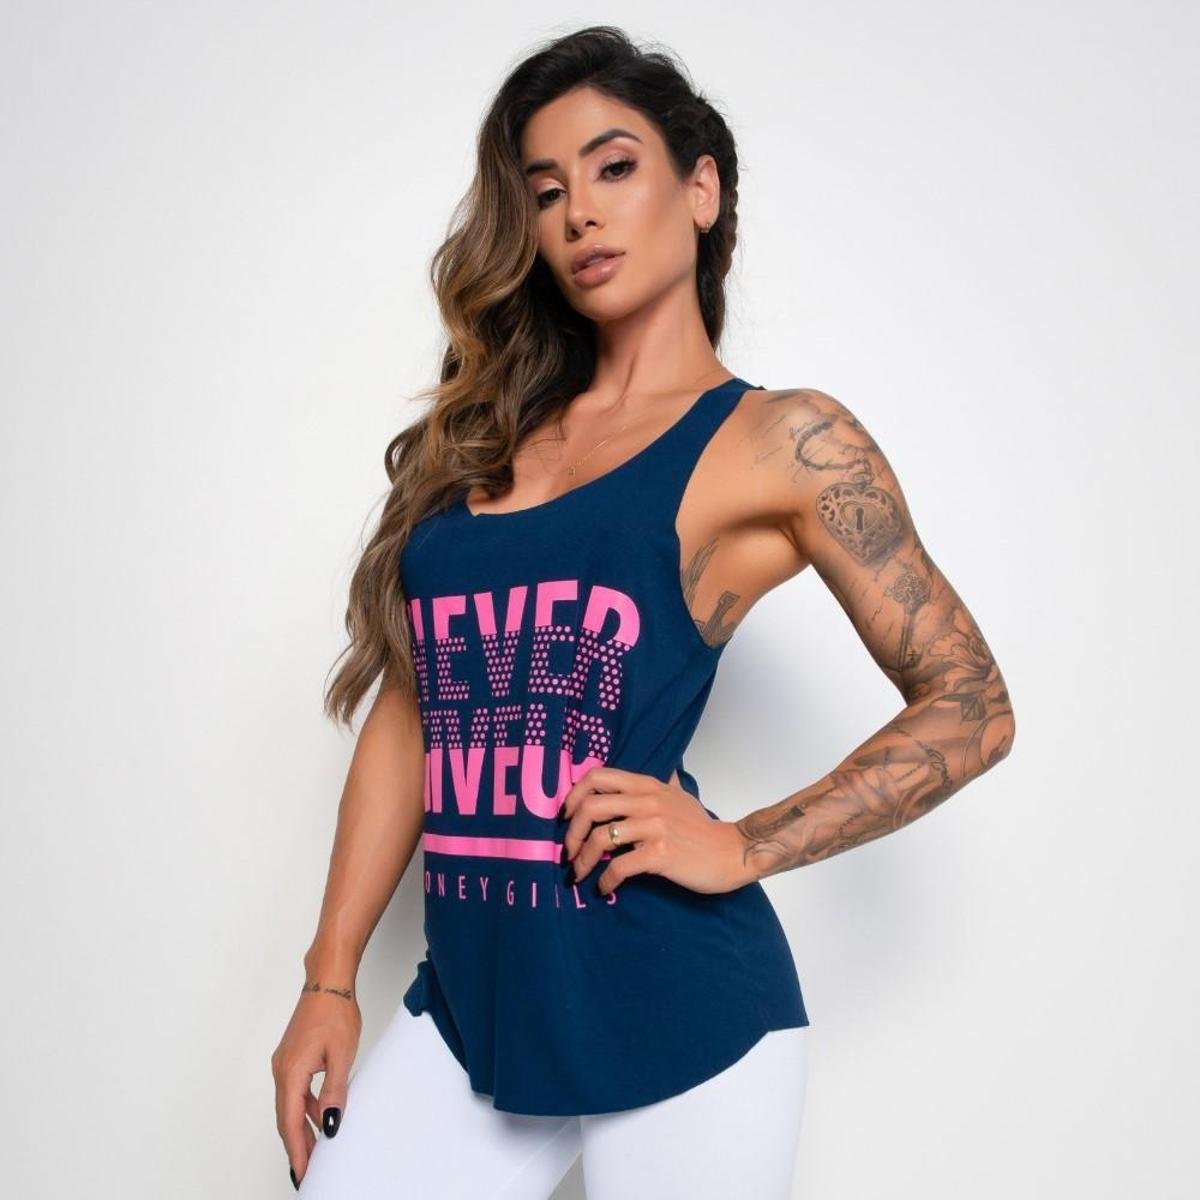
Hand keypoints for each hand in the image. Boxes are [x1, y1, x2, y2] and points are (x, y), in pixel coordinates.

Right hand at [271, 984, 360, 1188]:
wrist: (327, 982)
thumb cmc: (335, 1012)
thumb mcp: (341, 1056)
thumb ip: (334, 1092)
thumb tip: (331, 1125)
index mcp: (291, 1072)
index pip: (289, 1122)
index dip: (296, 1150)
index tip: (302, 1173)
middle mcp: (281, 1070)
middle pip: (285, 1118)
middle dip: (297, 1145)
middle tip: (308, 1170)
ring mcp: (284, 1063)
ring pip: (289, 1105)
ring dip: (301, 1127)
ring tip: (315, 1150)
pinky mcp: (292, 1057)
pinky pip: (295, 1090)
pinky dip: (304, 1107)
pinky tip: (319, 1116)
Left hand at [560, 765, 754, 895]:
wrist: (731, 852)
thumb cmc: (702, 828)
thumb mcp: (681, 796)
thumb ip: (664, 784)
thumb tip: (666, 770)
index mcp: (647, 785)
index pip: (597, 776)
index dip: (574, 795)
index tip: (567, 817)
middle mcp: (648, 801)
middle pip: (591, 807)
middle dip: (571, 833)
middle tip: (568, 852)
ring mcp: (654, 826)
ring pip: (600, 837)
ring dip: (582, 860)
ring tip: (579, 873)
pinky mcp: (660, 853)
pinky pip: (619, 866)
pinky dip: (605, 879)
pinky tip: (604, 886)